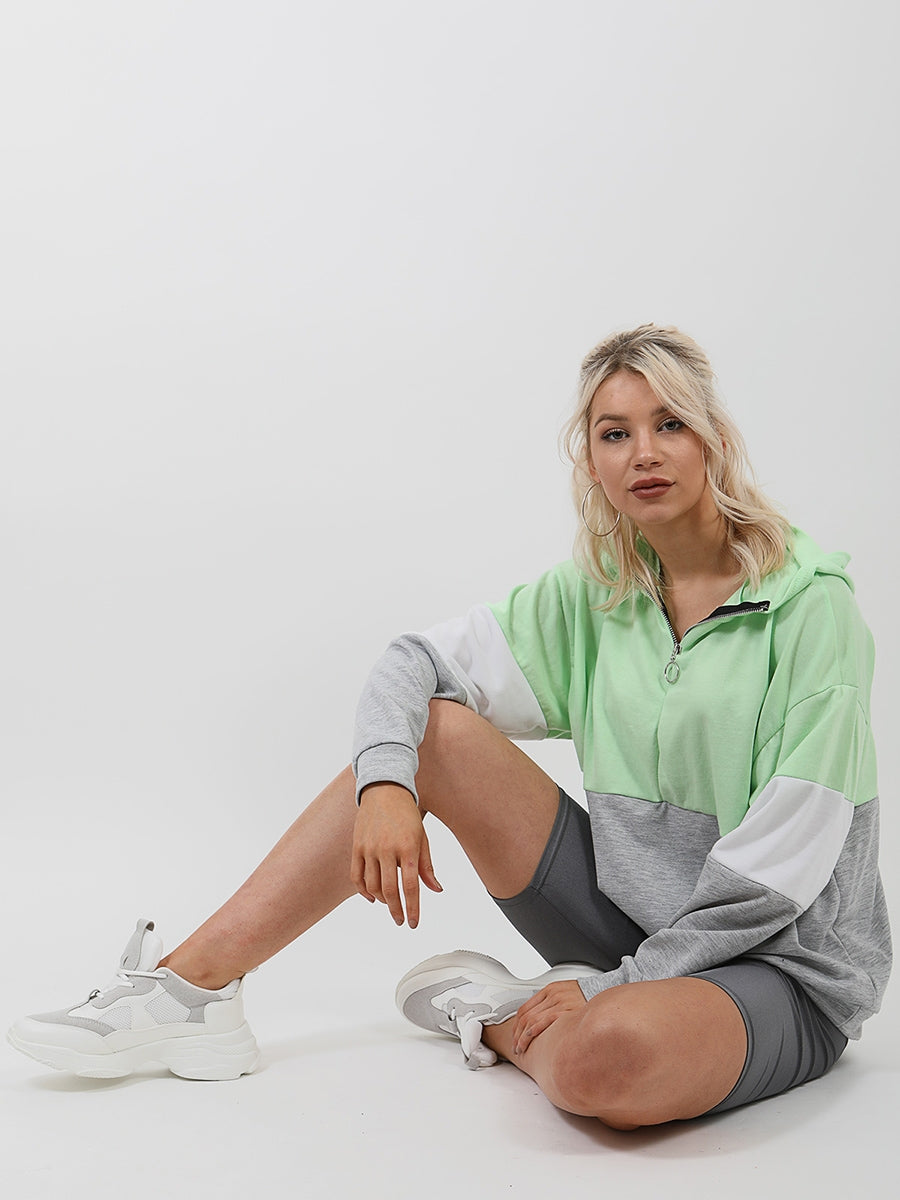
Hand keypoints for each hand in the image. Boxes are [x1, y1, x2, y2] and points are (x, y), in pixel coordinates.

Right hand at [351, 783, 441, 927]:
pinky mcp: (357, 847)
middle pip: (390, 890)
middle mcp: (387, 849)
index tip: (413, 923)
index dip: (412, 908)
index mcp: (408, 847)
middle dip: (396, 910)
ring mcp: (369, 848)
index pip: (411, 886)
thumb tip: (436, 889)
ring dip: (382, 900)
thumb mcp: (422, 838)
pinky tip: (372, 897)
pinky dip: (363, 891)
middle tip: (401, 920)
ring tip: (390, 903)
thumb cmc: (407, 815)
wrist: (384, 790)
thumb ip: (427, 866)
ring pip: (373, 886)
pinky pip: (356, 876)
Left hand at [511, 980, 586, 1054]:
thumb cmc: (587, 999)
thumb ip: (554, 1005)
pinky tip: (531, 1044)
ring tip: (521, 1049)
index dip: (516, 1025)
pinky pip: (544, 1023)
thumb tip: (540, 1023)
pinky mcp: (566, 1011)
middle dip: (517, 1034)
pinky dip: (533, 1034)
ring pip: (531, 1021)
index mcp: (550, 990)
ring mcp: (559, 1002)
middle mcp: (552, 995)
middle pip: (526, 1016)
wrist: (605, 994)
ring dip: (523, 1038)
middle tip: (515, 1047)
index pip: (524, 1009)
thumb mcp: (567, 995)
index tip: (514, 1037)